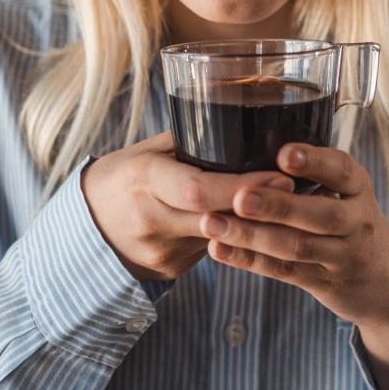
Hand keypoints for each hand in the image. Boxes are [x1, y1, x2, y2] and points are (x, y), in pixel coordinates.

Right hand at [81, 130, 294, 282]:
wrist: (87, 227)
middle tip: (301, 194)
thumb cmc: (123, 176)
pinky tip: (257, 226)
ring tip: (289, 208)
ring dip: (256, 225)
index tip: (280, 178)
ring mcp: (160, 252)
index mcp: (144, 180)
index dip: (242, 188)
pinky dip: (236, 237)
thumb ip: (191, 142)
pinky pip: (212, 251)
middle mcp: (151, 220)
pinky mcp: (170, 272)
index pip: (197, 190)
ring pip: (221, 239)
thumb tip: (244, 117)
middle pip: (217, 219)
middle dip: (262, 209)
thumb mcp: (148, 150)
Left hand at [198, 141, 388, 337]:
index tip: (283, 154)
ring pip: (297, 246)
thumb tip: (249, 138)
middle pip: (320, 214)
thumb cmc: (352, 222)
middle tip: (241, 197)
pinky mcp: (325, 283)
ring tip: (213, 223)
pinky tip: (219, 250)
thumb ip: (313, 171)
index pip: (341, 169)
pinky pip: (284, 272)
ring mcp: (343, 255)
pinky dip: (250, 261)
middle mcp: (356, 220)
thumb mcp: (348, 191)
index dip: (313, 161)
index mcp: (357, 186)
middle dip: (277, 204)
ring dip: (251, 235)